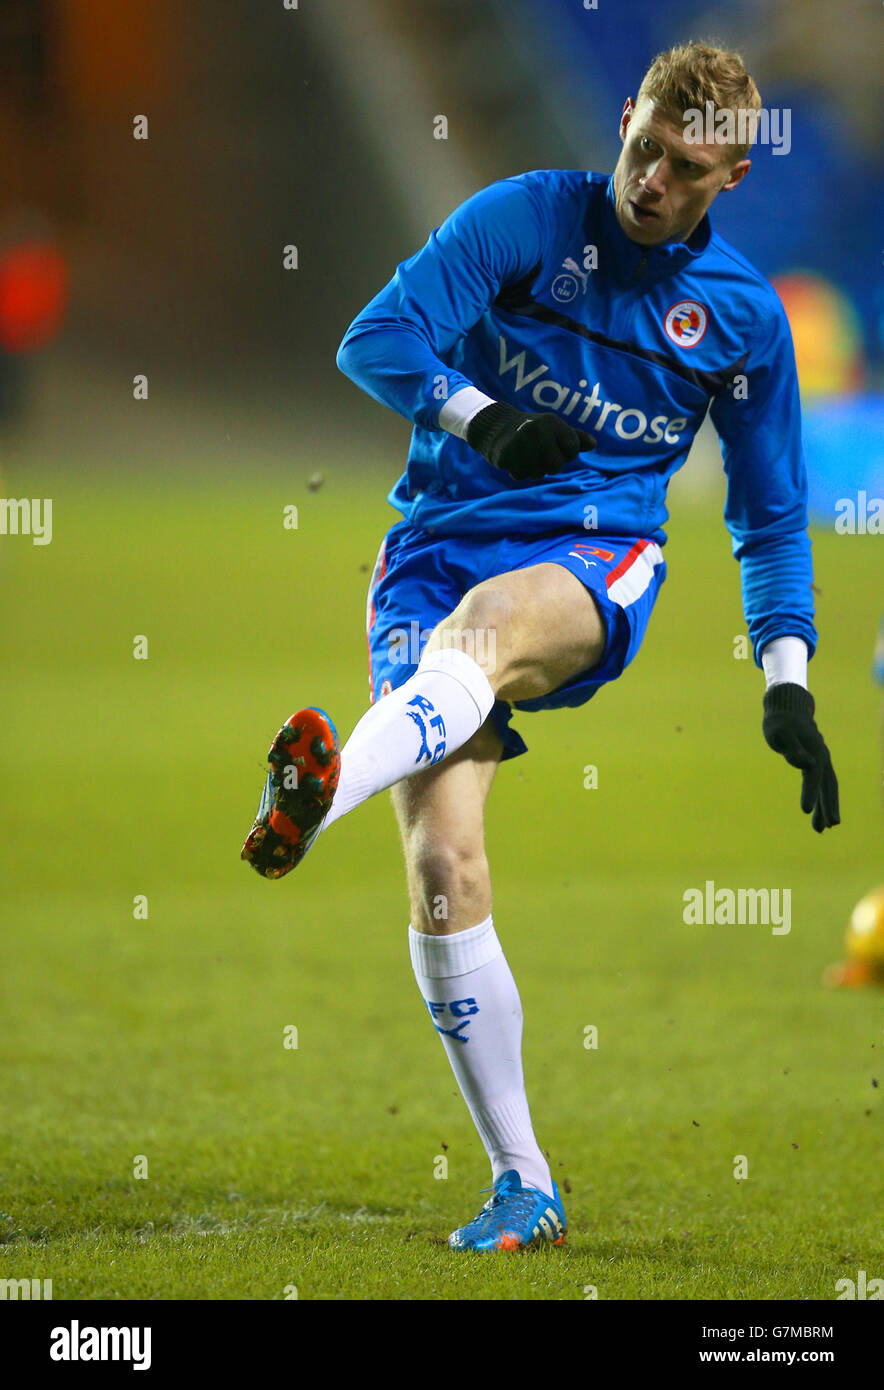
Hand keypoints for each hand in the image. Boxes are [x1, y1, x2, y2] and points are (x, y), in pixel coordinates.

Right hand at [466, 401, 595, 479]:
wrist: (496, 426)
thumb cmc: (532, 429)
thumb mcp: (554, 428)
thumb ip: (574, 437)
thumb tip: (594, 444)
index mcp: (552, 423)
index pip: (573, 450)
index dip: (566, 452)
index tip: (554, 445)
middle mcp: (538, 431)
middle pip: (557, 466)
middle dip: (549, 464)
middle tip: (538, 453)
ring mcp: (520, 444)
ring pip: (539, 473)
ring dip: (534, 469)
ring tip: (526, 455)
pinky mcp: (506, 455)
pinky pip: (521, 475)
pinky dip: (519, 471)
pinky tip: (515, 459)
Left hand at [762, 683, 839, 831]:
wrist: (788, 709)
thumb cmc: (780, 722)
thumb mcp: (780, 733)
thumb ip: (792, 748)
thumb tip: (806, 763)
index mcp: (813, 749)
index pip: (813, 774)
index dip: (810, 792)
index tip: (805, 810)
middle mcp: (821, 756)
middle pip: (828, 784)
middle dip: (828, 805)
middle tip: (829, 826)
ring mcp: (821, 759)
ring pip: (828, 786)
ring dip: (827, 806)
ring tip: (823, 829)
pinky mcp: (817, 763)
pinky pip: (822, 784)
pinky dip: (822, 798)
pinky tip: (818, 813)